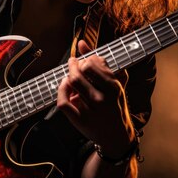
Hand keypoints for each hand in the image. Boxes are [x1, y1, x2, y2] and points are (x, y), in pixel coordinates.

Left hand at [57, 40, 133, 156]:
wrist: (116, 135)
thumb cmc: (115, 105)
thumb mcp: (114, 83)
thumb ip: (100, 61)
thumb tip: (81, 42)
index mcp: (114, 86)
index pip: (92, 62)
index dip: (86, 59)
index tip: (86, 63)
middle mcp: (103, 98)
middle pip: (79, 72)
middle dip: (74, 66)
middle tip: (74, 66)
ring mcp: (91, 110)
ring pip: (71, 84)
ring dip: (67, 77)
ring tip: (70, 77)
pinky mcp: (80, 120)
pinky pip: (63, 102)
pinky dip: (61, 91)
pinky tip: (65, 88)